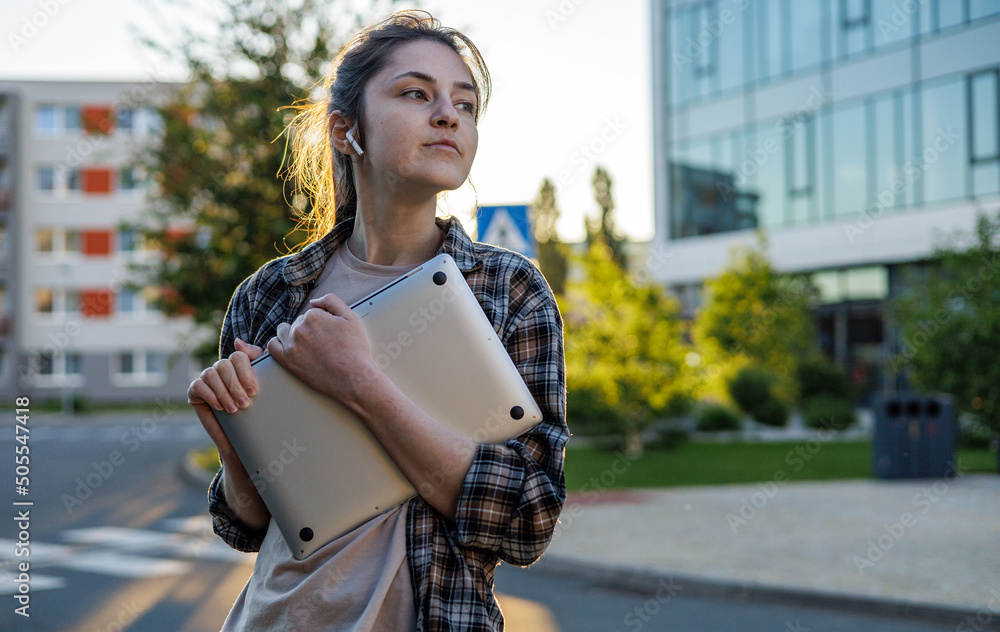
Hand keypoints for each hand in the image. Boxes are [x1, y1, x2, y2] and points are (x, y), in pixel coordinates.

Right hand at [187, 338, 264, 461]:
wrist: (240, 439)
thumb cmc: (254, 413)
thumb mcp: (263, 388)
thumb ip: (258, 360)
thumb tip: (238, 342)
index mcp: (238, 365)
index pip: (239, 356)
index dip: (246, 372)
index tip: (254, 392)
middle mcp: (221, 368)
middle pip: (225, 365)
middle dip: (236, 386)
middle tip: (245, 404)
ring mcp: (207, 378)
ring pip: (211, 374)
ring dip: (224, 393)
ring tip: (233, 410)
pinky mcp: (195, 391)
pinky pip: (198, 385)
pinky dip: (210, 396)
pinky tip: (220, 407)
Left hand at [267, 293, 379, 406]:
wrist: (354, 378)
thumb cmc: (355, 349)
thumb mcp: (350, 317)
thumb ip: (331, 301)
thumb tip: (314, 302)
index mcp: (313, 316)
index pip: (311, 314)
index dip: (321, 323)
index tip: (329, 334)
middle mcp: (299, 329)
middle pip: (298, 323)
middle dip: (309, 330)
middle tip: (323, 343)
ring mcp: (291, 345)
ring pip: (283, 331)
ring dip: (292, 335)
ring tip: (308, 346)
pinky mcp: (287, 361)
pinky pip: (272, 346)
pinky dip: (278, 344)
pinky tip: (289, 348)